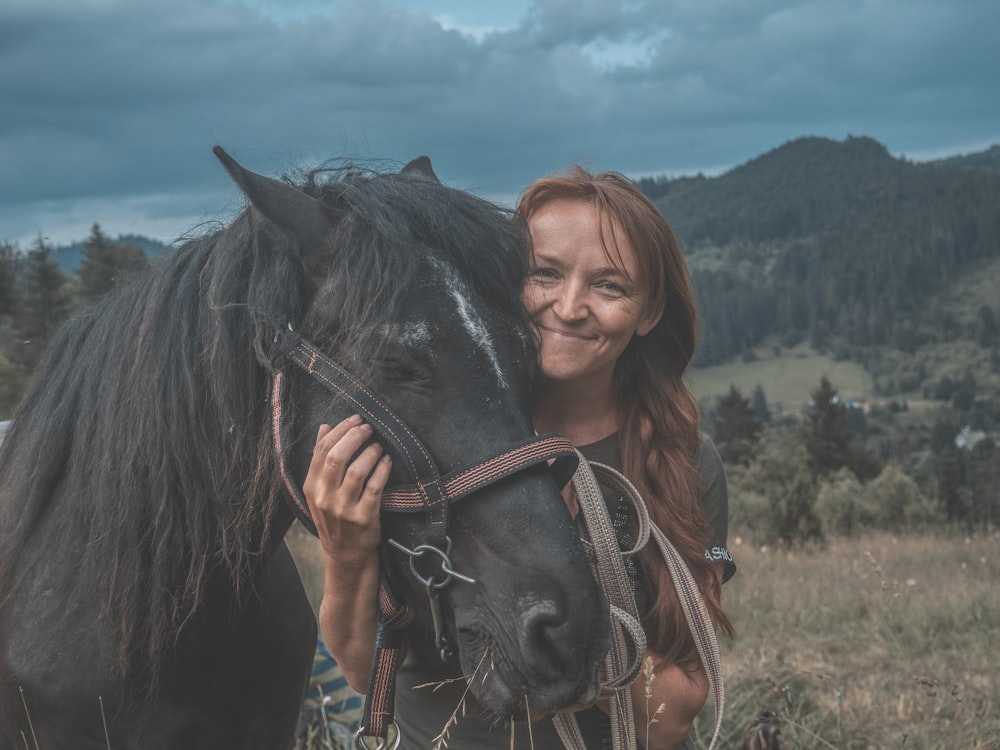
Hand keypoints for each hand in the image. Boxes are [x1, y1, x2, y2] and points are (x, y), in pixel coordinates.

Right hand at [302, 415, 391, 566]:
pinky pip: (375, 487)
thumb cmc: (334, 517)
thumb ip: (321, 459)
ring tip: (379, 445)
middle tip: (368, 428)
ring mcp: (343, 509)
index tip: (355, 419)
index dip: (340, 430)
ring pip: (357, 471)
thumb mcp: (320, 491)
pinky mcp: (364, 518)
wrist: (345, 555)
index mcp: (311, 487)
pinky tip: (387, 460)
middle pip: (337, 457)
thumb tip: (324, 427)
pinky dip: (382, 469)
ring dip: (370, 452)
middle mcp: (324, 497)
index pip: (321, 450)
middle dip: (355, 437)